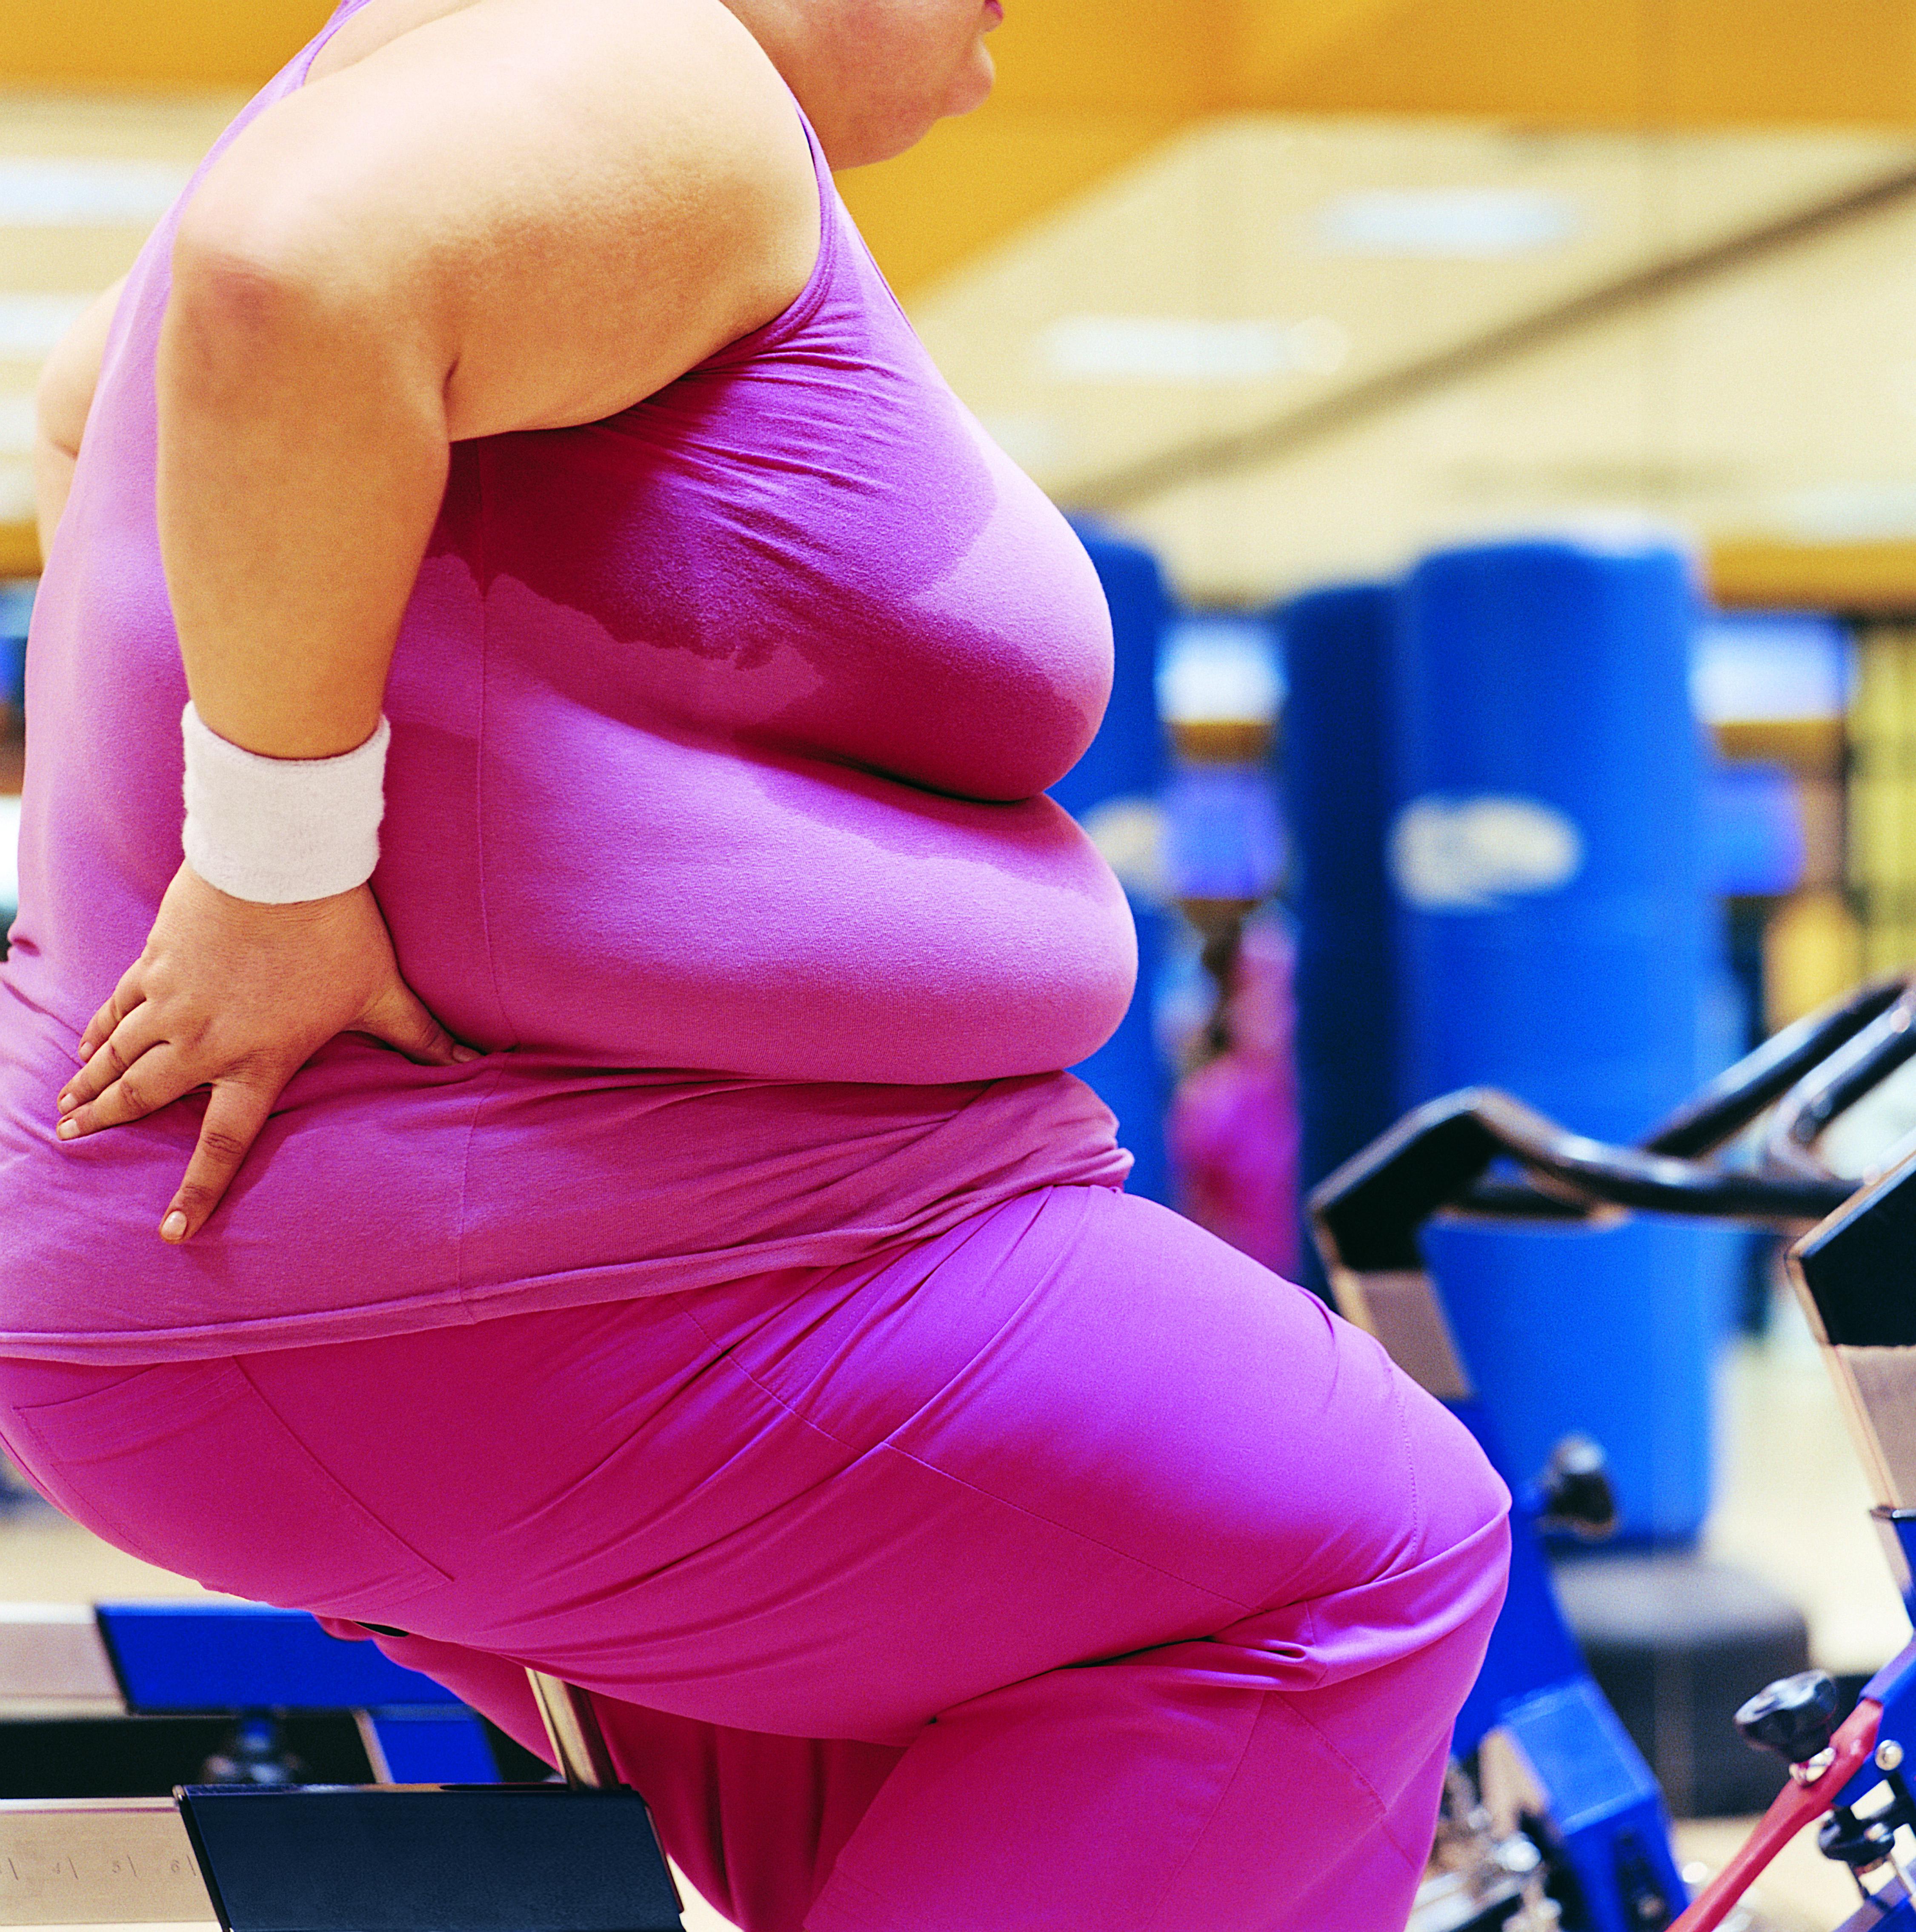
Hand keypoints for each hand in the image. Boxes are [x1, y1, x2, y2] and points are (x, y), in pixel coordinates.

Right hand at [56, 862, 475, 1241]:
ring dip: (90, 1084)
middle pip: (144, 1097)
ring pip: (118, 1056)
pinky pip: (116, 1008)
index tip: (173, 1234)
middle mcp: (204, 1043)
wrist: (282, 863)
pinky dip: (97, 1030)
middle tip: (74, 1142)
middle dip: (106, 1123)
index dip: (197, 1193)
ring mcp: (172, 1002)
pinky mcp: (154, 963)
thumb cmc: (338, 931)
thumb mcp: (383, 990)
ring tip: (65, 1111)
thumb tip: (473, 1060)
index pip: (224, 1144)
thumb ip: (421, 1035)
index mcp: (258, 1061)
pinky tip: (83, 1046)